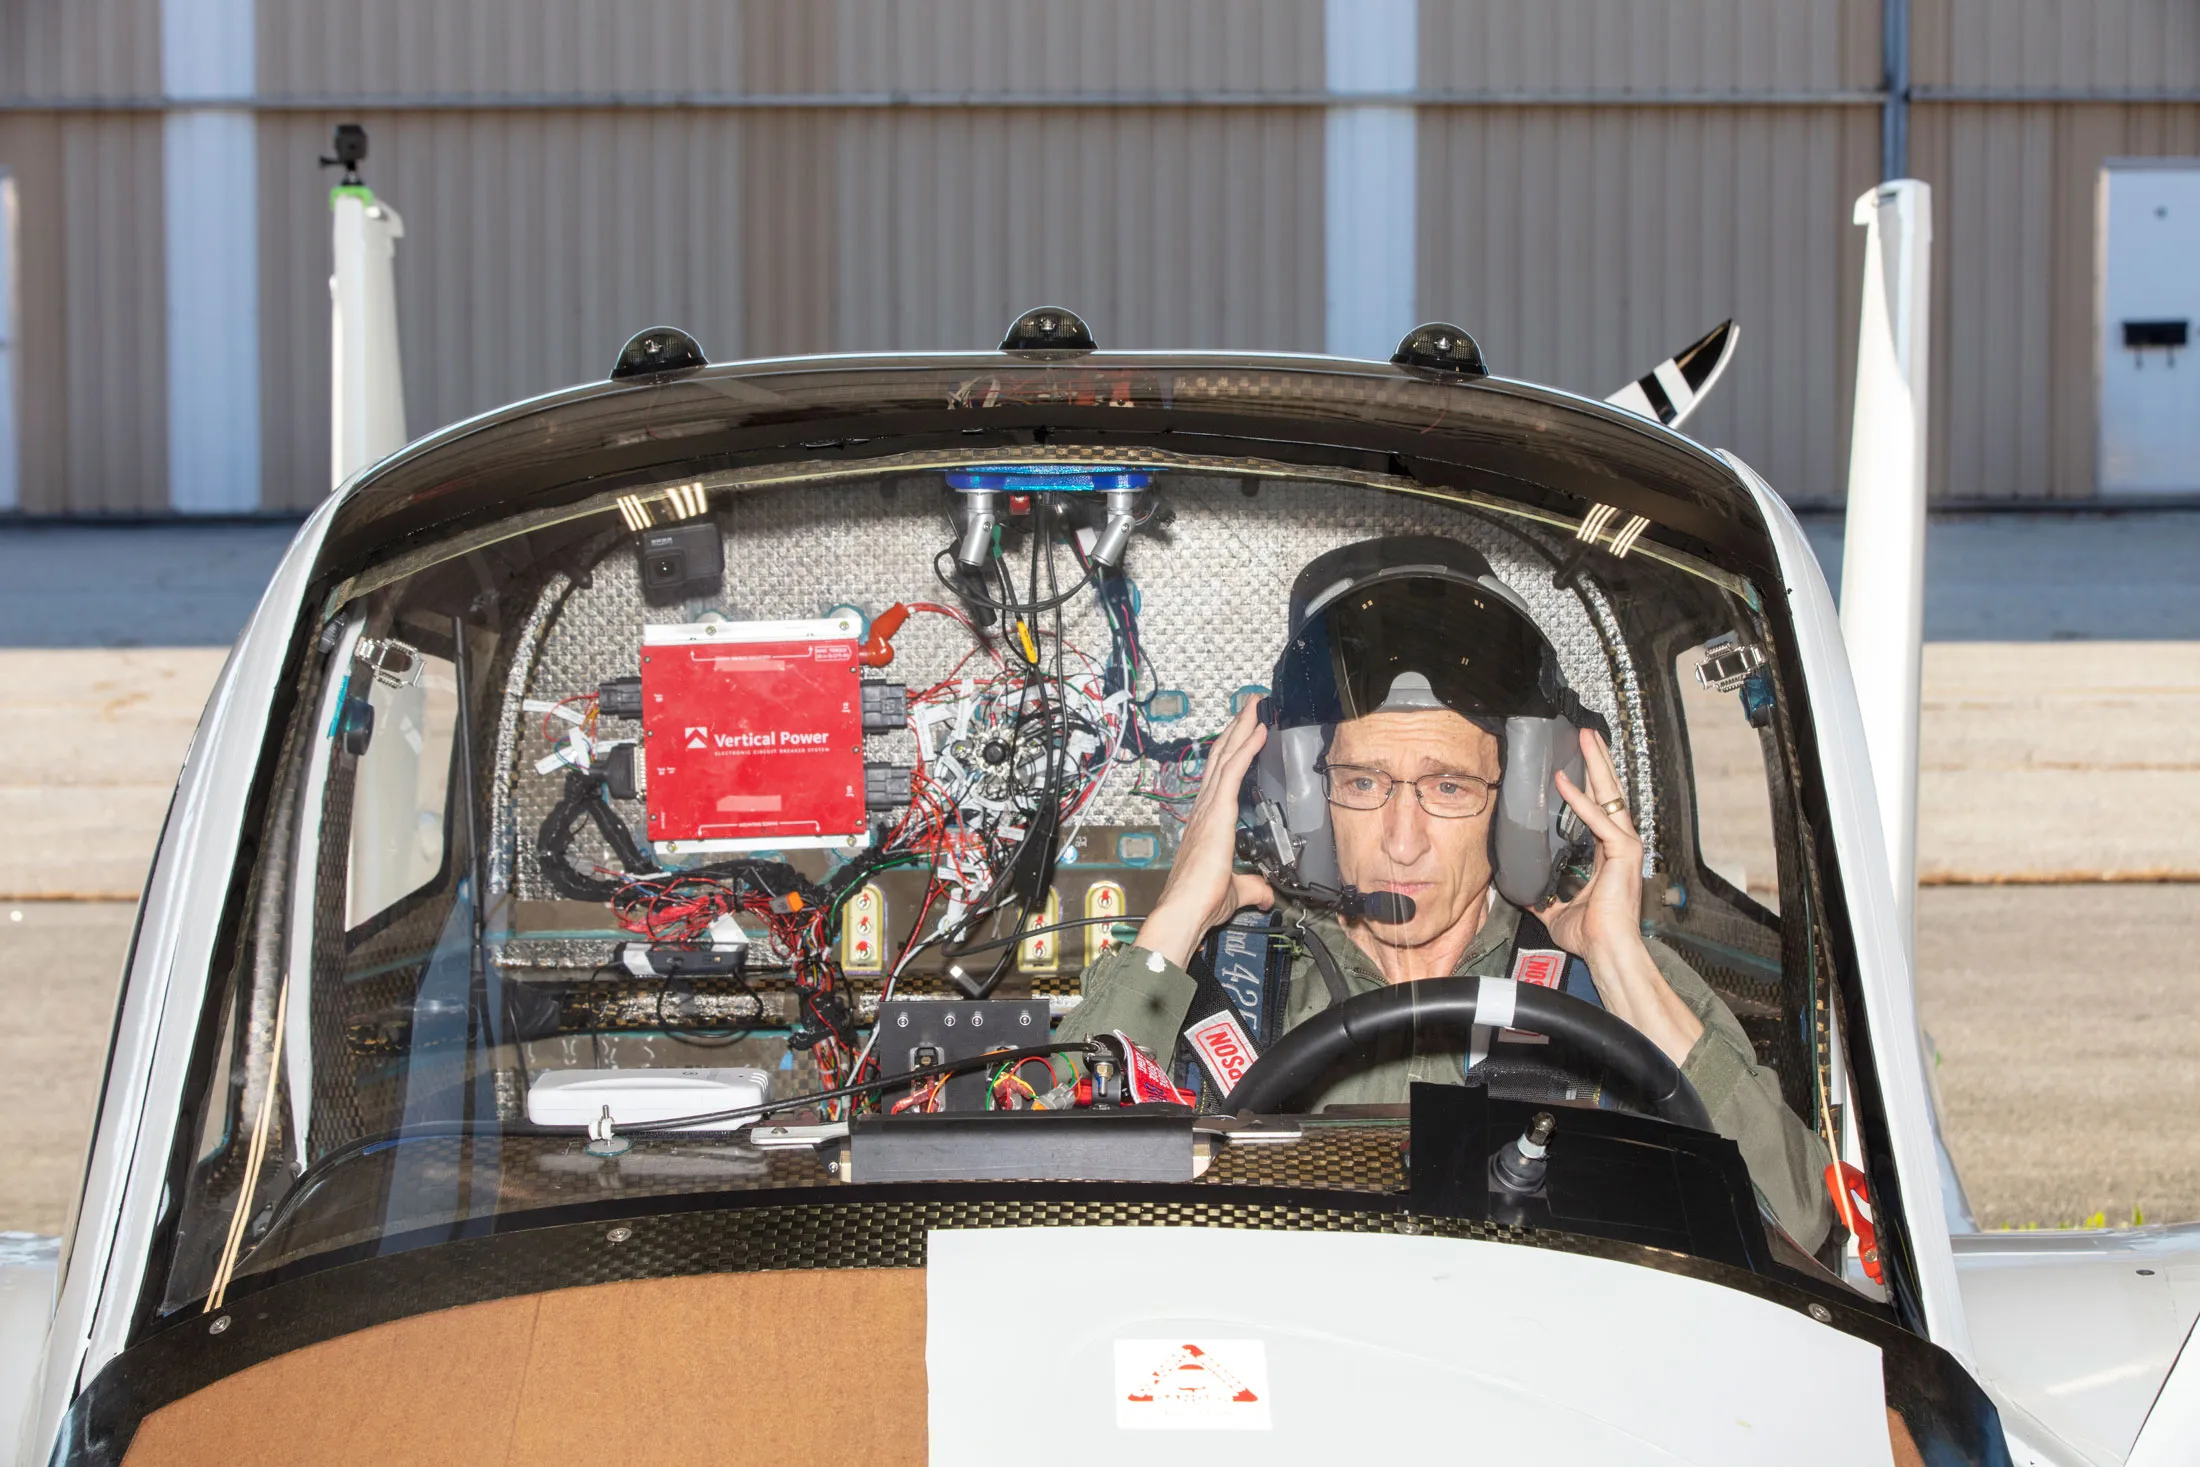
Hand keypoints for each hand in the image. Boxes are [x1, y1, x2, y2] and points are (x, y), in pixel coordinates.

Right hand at [1135, 702, 1273, 967]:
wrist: (1185, 910)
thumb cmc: (1200, 902)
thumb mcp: (1236, 890)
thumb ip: (1252, 886)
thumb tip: (1266, 894)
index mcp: (1207, 821)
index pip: (1221, 776)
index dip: (1233, 751)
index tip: (1245, 730)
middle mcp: (1204, 808)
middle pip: (1221, 757)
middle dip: (1236, 728)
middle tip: (1250, 703)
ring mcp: (1208, 807)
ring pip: (1225, 756)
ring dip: (1241, 727)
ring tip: (1254, 704)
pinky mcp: (1217, 811)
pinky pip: (1233, 771)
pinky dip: (1247, 748)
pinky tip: (1260, 730)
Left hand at [1537, 728, 1704, 1064]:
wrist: (1606, 951)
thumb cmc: (1589, 933)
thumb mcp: (1554, 908)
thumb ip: (1540, 894)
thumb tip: (1517, 890)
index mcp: (1607, 853)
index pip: (1599, 808)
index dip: (1589, 784)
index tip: (1576, 760)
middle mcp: (1620, 844)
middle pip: (1608, 793)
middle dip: (1598, 761)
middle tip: (1586, 733)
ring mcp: (1625, 847)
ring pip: (1610, 797)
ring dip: (1596, 766)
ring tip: (1586, 739)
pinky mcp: (1623, 854)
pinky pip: (1600, 820)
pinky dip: (1581, 801)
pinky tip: (1566, 781)